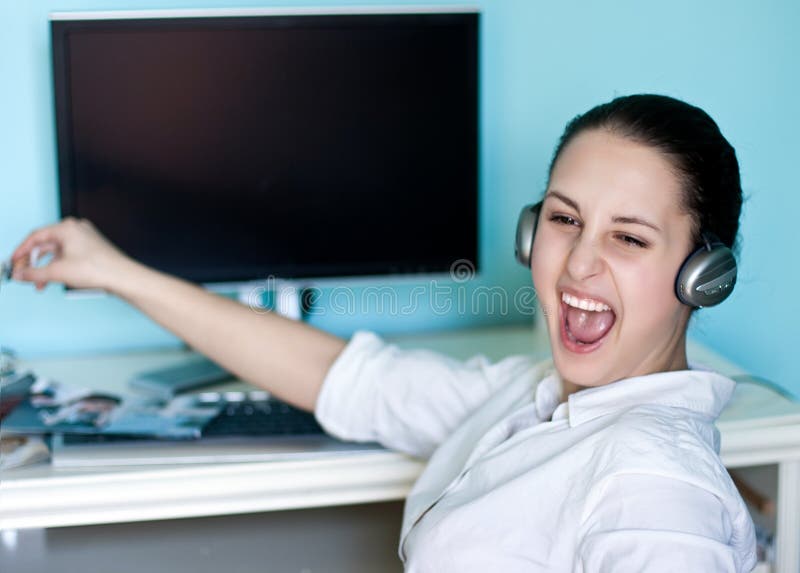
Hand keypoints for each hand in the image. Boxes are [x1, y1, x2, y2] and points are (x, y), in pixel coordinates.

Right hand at [11, 218, 132, 291]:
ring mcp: (85, 239)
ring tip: (40, 284)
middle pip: (46, 245)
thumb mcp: (58, 272)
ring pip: (57, 253)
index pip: (36, 236)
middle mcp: (76, 229)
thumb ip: (34, 273)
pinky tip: (54, 280)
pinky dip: (60, 267)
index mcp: (67, 228)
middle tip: (24, 275)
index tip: (14, 262)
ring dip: (46, 268)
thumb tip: (20, 274)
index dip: (21, 251)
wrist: (123, 277)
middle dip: (34, 262)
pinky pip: (68, 256)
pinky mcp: (91, 249)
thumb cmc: (98, 268)